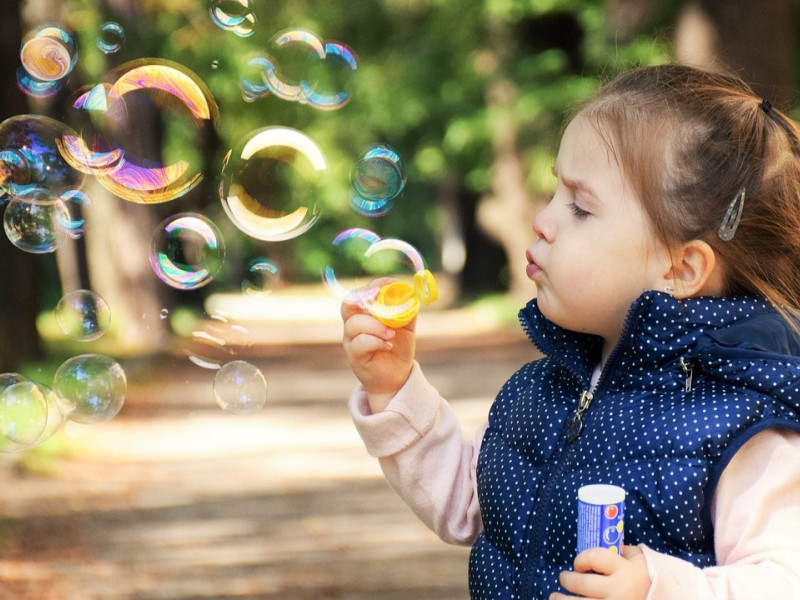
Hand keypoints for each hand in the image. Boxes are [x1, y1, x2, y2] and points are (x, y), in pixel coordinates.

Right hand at [341, 279, 416, 402]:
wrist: (396, 376)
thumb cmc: (398, 348)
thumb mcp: (407, 326)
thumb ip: (408, 310)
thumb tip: (412, 293)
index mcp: (364, 313)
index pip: (361, 293)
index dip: (374, 285)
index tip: (391, 283)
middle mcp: (354, 324)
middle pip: (348, 304)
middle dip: (364, 297)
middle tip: (380, 298)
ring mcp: (351, 340)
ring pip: (354, 324)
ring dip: (375, 325)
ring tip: (391, 333)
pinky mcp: (354, 356)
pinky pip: (360, 343)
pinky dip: (376, 341)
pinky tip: (388, 345)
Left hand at [550, 545, 649, 599]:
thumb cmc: (653, 580)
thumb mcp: (642, 561)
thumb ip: (625, 552)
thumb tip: (610, 544)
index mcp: (625, 571)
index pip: (594, 558)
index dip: (581, 559)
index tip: (578, 564)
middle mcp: (618, 591)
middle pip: (582, 583)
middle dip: (568, 579)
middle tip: (563, 577)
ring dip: (562, 599)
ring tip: (554, 596)